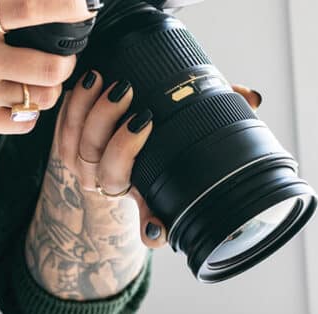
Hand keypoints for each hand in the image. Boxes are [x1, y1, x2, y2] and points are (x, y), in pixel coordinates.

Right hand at [0, 0, 93, 133]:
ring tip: (44, 77)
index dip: (69, 8)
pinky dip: (31, 111)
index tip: (86, 7)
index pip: (33, 9)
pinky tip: (23, 97)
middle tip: (64, 54)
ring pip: (41, 98)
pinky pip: (22, 122)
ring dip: (52, 87)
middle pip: (51, 67)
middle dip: (67, 61)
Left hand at [54, 70, 263, 246]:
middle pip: (111, 172)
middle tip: (142, 113)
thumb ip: (216, 114)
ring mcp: (85, 166)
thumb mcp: (184, 127)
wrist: (108, 124)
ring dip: (97, 115)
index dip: (153, 228)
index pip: (152, 224)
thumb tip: (253, 98)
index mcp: (145, 192)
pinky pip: (64, 126)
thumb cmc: (153, 129)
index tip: (157, 230)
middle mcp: (113, 184)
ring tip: (116, 85)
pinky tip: (91, 81)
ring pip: (83, 147)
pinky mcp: (65, 144)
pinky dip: (76, 102)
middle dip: (123, 144)